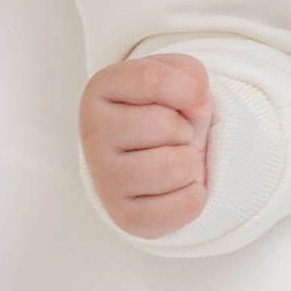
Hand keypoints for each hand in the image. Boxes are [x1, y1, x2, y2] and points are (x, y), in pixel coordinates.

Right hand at [79, 53, 212, 237]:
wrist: (161, 151)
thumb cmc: (168, 108)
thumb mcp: (179, 75)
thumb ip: (190, 77)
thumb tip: (196, 106)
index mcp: (102, 89)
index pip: (151, 79)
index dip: (187, 88)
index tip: (186, 98)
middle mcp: (93, 133)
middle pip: (164, 125)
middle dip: (186, 128)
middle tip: (173, 134)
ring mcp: (105, 178)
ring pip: (173, 167)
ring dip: (190, 162)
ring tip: (175, 157)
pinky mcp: (124, 215)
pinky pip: (184, 205)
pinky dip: (195, 194)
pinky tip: (177, 185)